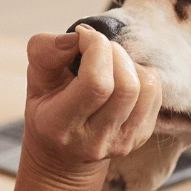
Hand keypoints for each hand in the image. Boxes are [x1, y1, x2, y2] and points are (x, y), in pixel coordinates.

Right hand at [22, 27, 161, 188]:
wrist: (63, 154)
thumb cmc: (48, 106)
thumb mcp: (35, 78)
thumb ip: (45, 52)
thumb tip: (78, 38)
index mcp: (60, 126)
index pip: (96, 83)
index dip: (96, 48)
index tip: (83, 37)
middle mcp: (94, 140)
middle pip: (126, 85)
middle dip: (114, 52)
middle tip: (97, 48)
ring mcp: (122, 141)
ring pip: (145, 87)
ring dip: (129, 62)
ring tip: (109, 62)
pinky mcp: (141, 136)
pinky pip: (154, 92)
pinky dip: (141, 73)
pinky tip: (121, 76)